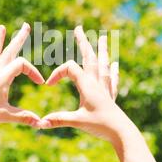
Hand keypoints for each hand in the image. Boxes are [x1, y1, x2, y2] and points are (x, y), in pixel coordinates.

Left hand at [0, 23, 44, 131]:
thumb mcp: (5, 116)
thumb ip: (24, 117)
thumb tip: (41, 123)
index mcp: (1, 77)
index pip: (21, 65)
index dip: (33, 71)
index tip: (40, 83)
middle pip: (9, 51)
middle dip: (19, 38)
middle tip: (26, 25)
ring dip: (0, 40)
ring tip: (1, 26)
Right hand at [39, 26, 134, 142]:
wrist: (122, 133)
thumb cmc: (100, 126)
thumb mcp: (77, 121)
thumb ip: (59, 119)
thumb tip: (39, 123)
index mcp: (87, 85)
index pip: (70, 68)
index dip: (57, 73)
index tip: (48, 85)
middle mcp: (97, 83)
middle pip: (89, 57)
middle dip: (83, 42)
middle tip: (79, 28)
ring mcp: (105, 88)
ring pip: (103, 64)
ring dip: (101, 50)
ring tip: (103, 38)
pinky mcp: (111, 97)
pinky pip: (112, 79)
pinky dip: (113, 70)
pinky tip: (116, 65)